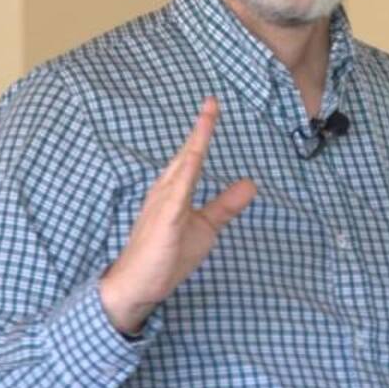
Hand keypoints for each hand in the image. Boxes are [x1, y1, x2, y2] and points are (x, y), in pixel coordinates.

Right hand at [99, 97, 255, 334]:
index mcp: (176, 190)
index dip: (203, 130)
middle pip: (187, 154)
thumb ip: (225, 205)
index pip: (192, 156)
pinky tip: (193, 158)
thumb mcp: (205, 227)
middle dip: (200, 128)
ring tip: (207, 117)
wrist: (137, 286)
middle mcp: (166, 191)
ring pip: (182, 167)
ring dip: (194, 142)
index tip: (213, 105)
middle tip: (213, 101)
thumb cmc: (166, 256)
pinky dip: (185, 175)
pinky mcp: (162, 222)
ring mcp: (162, 205)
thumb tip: (251, 184)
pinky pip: (176, 194)